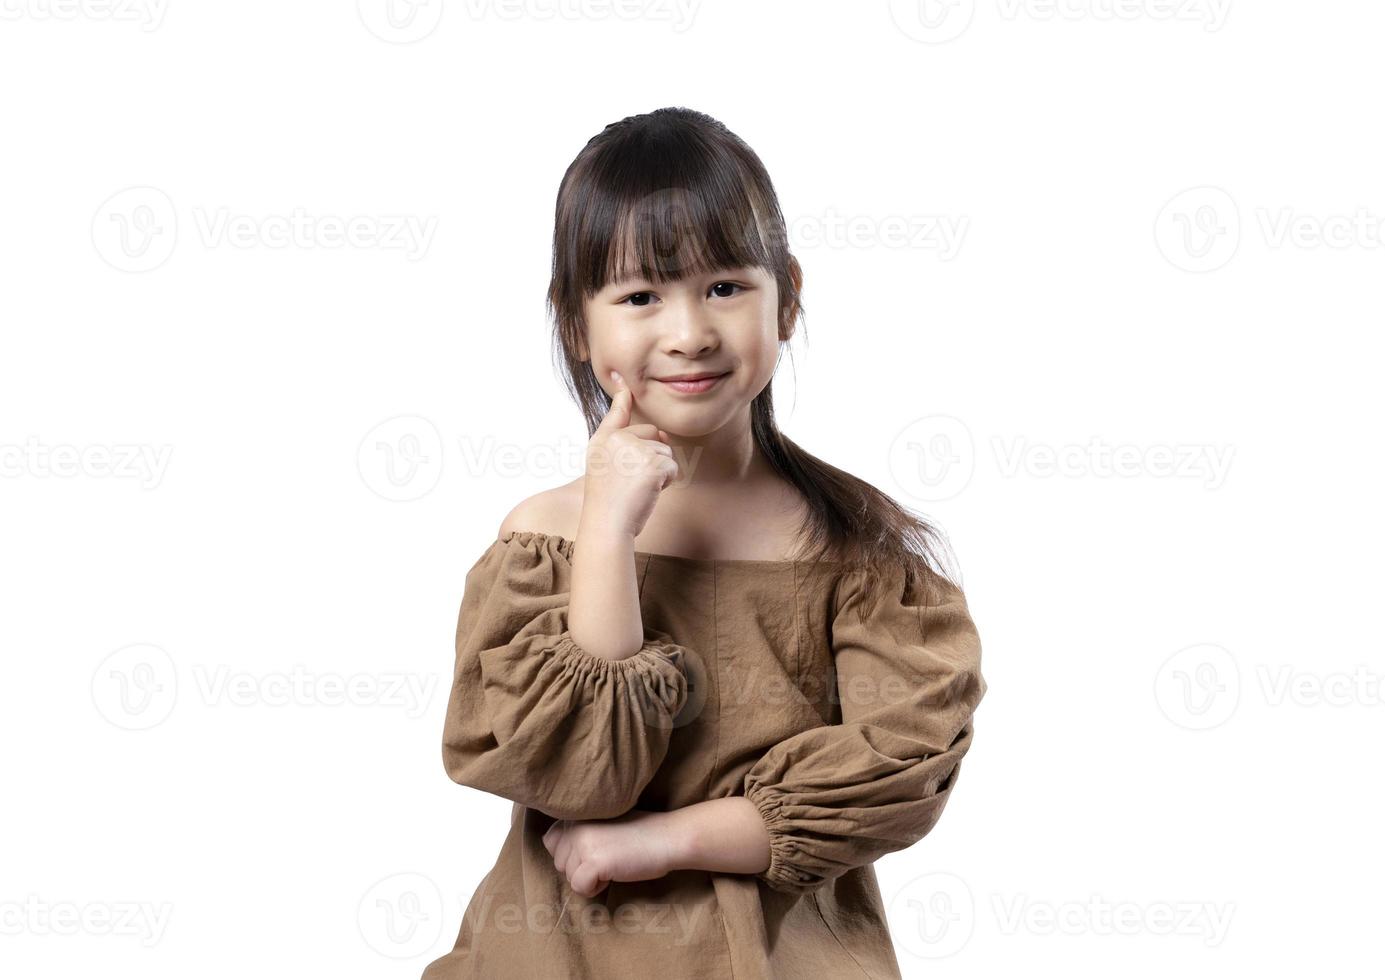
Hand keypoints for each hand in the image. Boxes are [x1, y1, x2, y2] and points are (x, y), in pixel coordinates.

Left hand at [541, 808, 679, 897]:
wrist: (667, 837)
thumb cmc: (640, 833)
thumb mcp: (602, 823)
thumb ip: (579, 831)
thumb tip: (555, 849)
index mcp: (576, 814)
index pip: (551, 841)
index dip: (571, 853)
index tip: (595, 850)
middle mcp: (575, 826)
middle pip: (559, 864)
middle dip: (581, 868)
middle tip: (610, 857)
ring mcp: (583, 843)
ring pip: (569, 878)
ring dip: (590, 878)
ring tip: (614, 863)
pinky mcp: (594, 862)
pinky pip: (580, 888)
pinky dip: (596, 888)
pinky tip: (614, 874)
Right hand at [581, 370, 677, 540]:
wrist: (607, 524)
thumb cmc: (609, 503)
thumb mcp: (607, 469)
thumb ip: (624, 446)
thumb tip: (660, 431)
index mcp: (602, 440)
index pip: (617, 414)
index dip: (622, 399)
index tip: (625, 383)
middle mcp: (617, 439)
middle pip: (652, 434)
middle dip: (652, 457)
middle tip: (632, 482)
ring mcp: (635, 449)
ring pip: (665, 452)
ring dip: (660, 472)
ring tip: (637, 489)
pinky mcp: (653, 462)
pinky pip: (672, 467)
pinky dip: (666, 482)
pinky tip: (647, 492)